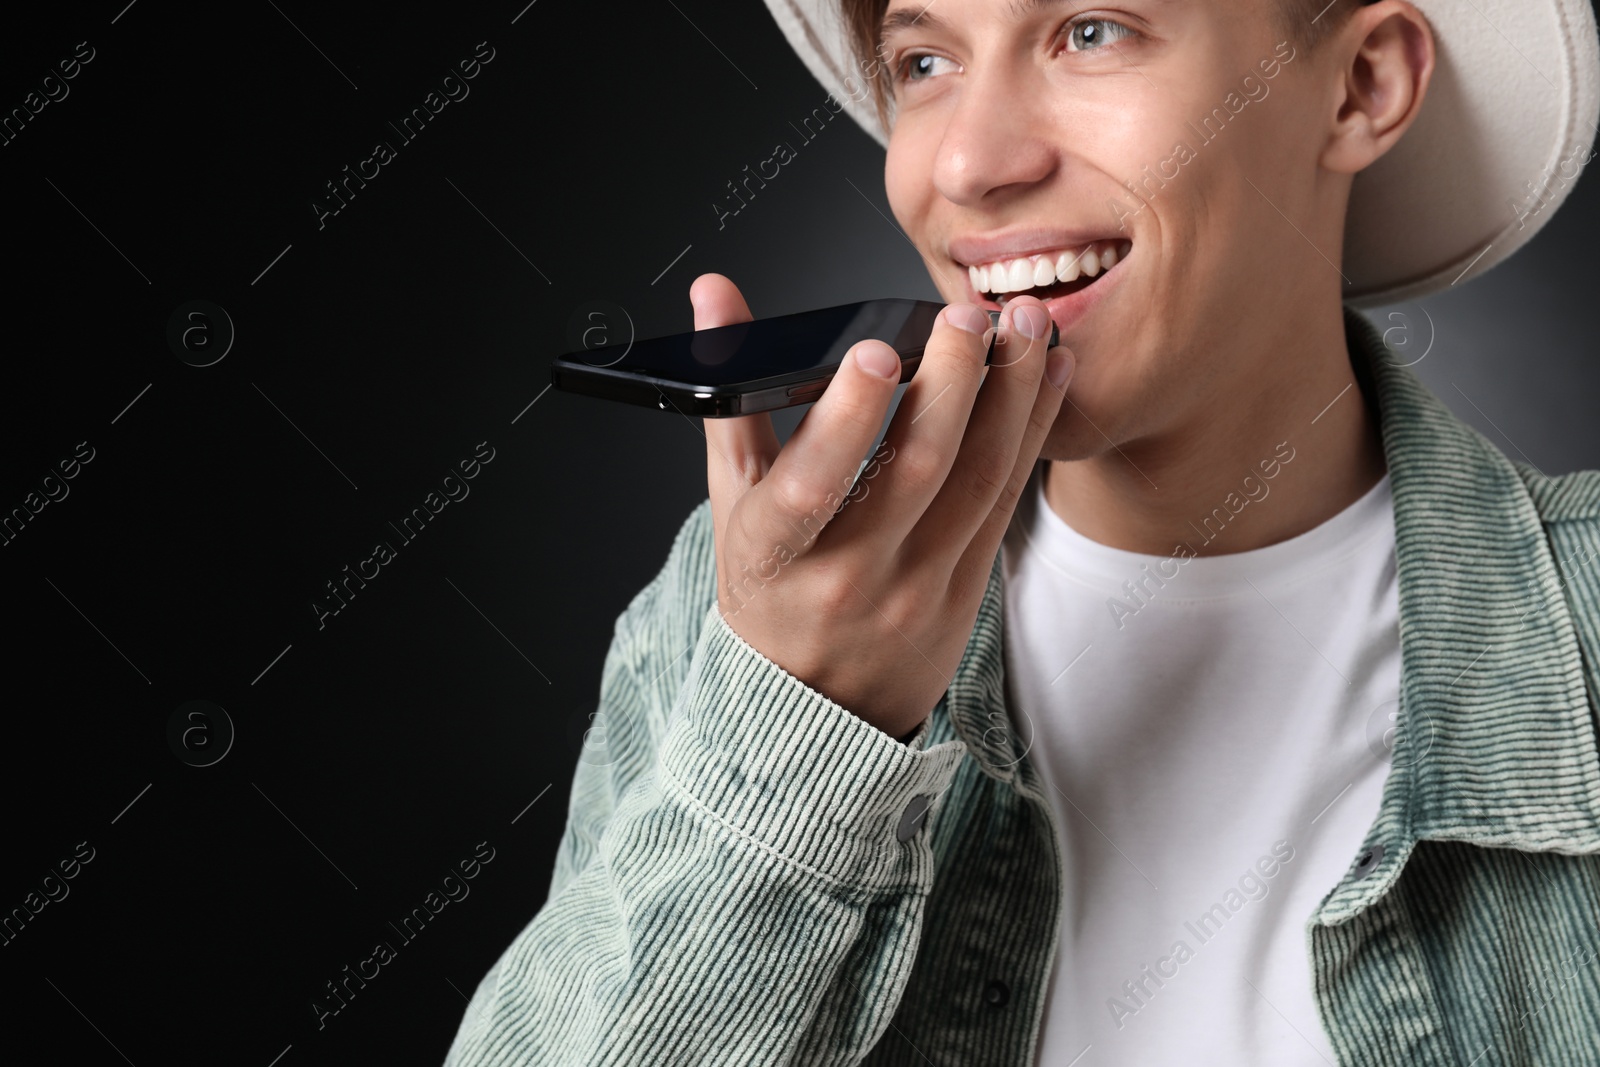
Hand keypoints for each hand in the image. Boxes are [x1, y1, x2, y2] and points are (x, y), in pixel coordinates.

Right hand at [693, 274, 1073, 738]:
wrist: (817, 706)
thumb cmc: (769, 589)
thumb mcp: (733, 502)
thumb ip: (731, 394)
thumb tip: (715, 293)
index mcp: (774, 552)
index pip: (810, 485)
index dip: (848, 417)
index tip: (877, 350)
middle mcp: (847, 576)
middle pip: (916, 471)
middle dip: (953, 381)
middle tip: (971, 313)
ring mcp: (915, 590)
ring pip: (977, 481)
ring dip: (1012, 395)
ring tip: (1027, 325)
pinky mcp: (965, 595)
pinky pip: (1005, 503)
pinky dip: (1031, 433)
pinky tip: (1050, 376)